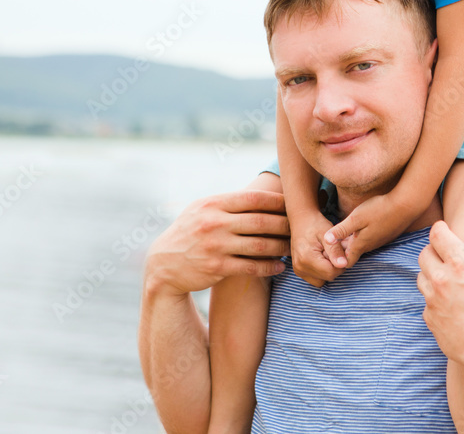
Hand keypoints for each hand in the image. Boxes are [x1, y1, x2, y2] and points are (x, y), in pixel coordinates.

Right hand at [144, 190, 289, 296]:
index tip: (293, 204)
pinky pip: (251, 267)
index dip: (277, 201)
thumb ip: (228, 203)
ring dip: (281, 247)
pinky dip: (269, 267)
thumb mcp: (201, 210)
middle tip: (300, 227)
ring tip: (293, 248)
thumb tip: (263, 195)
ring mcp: (216, 246)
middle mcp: (214, 223)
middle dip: (285, 224)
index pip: (253, 199)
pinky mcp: (217, 267)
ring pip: (260, 246)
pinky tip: (280, 267)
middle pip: (261, 222)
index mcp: (213, 204)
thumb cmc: (190, 232)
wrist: (164, 264)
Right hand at [289, 210, 345, 286]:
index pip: (331, 272)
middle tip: (333, 250)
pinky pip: (316, 278)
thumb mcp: (328, 234)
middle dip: (335, 266)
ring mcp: (298, 270)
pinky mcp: (299, 271)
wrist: (301, 220)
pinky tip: (321, 257)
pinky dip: (321, 270)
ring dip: (328, 269)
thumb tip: (344, 265)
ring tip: (327, 254)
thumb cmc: (315, 224)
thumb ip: (335, 250)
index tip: (339, 250)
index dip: (340, 263)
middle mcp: (300, 267)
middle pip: (327, 277)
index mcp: (306, 258)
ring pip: (322, 280)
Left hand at [322, 192, 420, 268]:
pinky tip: (359, 225)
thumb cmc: (379, 209)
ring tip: (341, 234)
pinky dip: (362, 235)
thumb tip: (326, 240)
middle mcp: (370, 245)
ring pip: (361, 245)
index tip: (328, 253)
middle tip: (331, 243)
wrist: (406, 205)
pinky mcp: (385, 234)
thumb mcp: (356, 218)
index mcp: (361, 244)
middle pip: (353, 253)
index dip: (337, 260)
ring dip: (352, 242)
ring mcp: (379, 240)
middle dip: (342, 250)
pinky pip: (370, 239)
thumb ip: (341, 229)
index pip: (347, 262)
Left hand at [417, 221, 463, 368]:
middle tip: (445, 254)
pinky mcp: (429, 319)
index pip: (437, 234)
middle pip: (424, 254)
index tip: (445, 230)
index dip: (440, 229)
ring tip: (448, 279)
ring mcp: (433, 300)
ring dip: (431, 274)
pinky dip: (434, 299)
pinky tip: (450, 304)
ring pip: (421, 277)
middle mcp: (442, 279)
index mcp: (461, 264)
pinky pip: (426, 302)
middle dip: (433, 251)